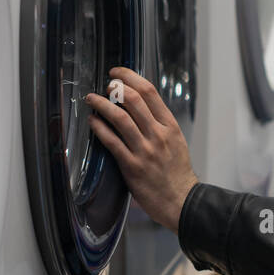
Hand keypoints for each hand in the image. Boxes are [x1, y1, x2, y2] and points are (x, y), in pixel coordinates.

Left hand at [85, 66, 198, 233]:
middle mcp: (158, 134)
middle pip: (134, 100)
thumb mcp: (176, 140)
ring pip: (120, 118)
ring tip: (91, 99)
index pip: (150, 92)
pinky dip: (100, 128)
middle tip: (105, 86)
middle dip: (115, 87)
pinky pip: (112, 142)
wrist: (181, 200)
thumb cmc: (177, 172)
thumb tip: (140, 105)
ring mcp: (145, 150)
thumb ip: (160, 123)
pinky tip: (92, 121)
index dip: (130, 77)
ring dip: (102, 104)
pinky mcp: (132, 166)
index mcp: (169, 125)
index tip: (118, 73)